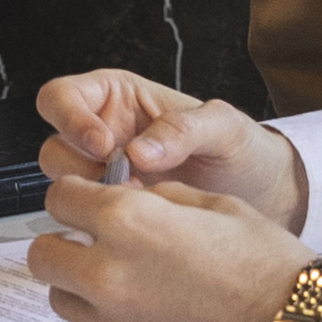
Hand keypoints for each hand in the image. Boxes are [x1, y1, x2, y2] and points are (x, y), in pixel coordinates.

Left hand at [23, 176, 318, 321]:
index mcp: (129, 222)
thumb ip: (162, 198)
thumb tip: (135, 196)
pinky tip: (148, 315)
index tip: (89, 202)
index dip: (76, 196)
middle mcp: (108, 274)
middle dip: (64, 243)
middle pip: (42, 254)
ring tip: (123, 281)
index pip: (60, 197)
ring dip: (79, 285)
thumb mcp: (219, 206)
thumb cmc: (270, 273)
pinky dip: (108, 321)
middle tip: (94, 243)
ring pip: (61, 298)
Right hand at [33, 68, 304, 218]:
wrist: (267, 201)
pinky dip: (105, 222)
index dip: (70, 119)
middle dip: (81, 167)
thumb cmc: (245, 153)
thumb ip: (184, 128)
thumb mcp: (225, 128)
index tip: (103, 145)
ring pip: (64, 185)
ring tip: (140, 203)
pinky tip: (141, 225)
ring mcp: (106, 178)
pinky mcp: (115, 214)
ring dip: (92, 197)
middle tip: (124, 182)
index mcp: (118, 99)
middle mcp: (103, 135)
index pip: (62, 97)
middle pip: (54, 145)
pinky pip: (88, 218)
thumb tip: (138, 151)